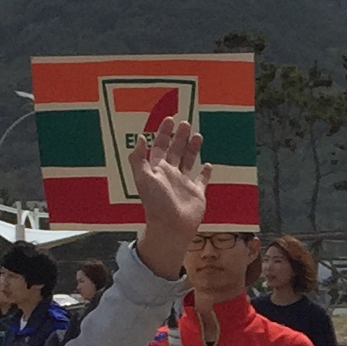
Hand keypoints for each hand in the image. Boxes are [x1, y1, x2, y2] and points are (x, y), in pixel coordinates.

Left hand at [128, 114, 204, 279]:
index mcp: (157, 169)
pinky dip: (205, 172)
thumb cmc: (156, 202)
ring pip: (188, 161)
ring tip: (197, 135)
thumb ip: (139, 158)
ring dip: (192, 148)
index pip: (159, 146)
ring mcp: (184, 183)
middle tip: (185, 123)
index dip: (163, 133)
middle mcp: (171, 174)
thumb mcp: (143, 178)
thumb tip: (140, 138)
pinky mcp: (197, 193)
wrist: (171, 226)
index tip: (169, 120)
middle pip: (175, 151)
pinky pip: (202, 180)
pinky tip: (208, 165)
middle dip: (179, 137)